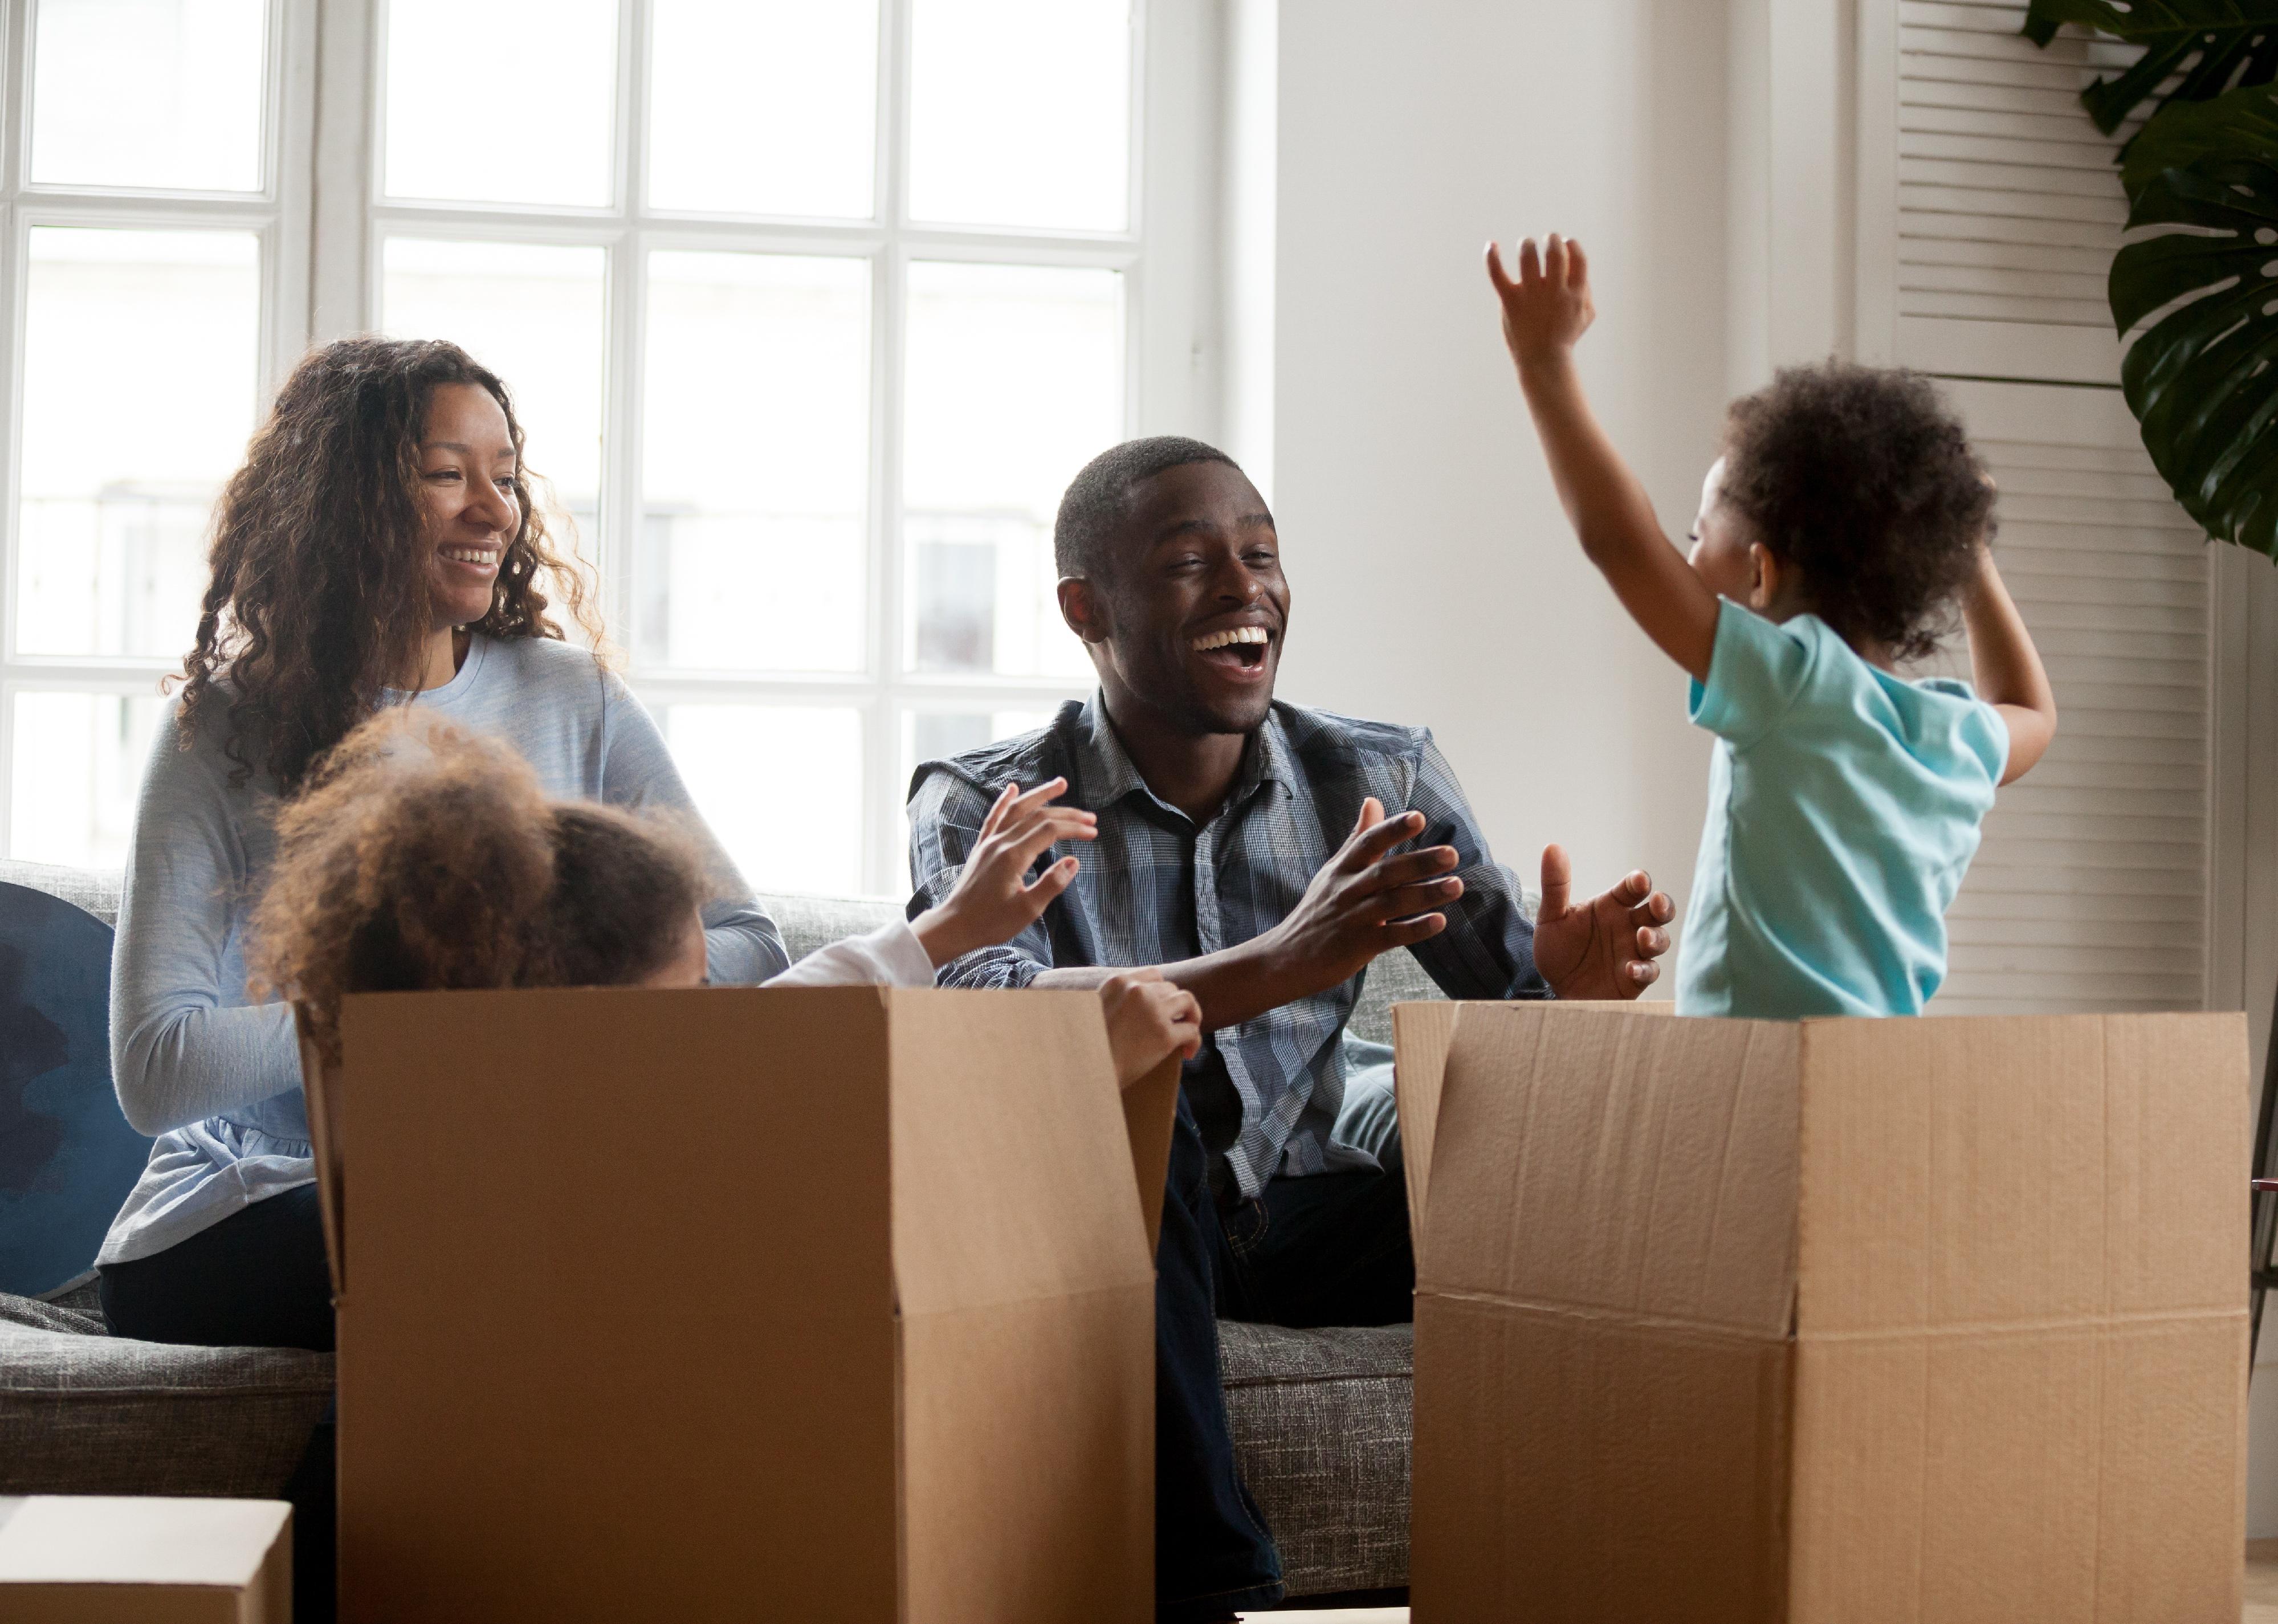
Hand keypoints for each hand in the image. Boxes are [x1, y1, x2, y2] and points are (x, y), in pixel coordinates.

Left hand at [912, 778, 1095, 967]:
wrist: (955, 925)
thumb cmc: (991, 922)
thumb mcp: (1027, 910)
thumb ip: (1051, 884)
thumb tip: (1074, 861)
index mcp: (1013, 857)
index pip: (1050, 831)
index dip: (1073, 828)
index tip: (1093, 832)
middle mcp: (1001, 842)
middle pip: (1038, 817)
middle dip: (1067, 814)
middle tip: (1091, 818)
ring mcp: (989, 842)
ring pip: (1017, 809)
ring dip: (1040, 795)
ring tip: (1061, 784)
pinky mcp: (982, 847)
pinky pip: (994, 817)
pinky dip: (1004, 801)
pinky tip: (1012, 788)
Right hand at [1100, 968, 1202, 1087]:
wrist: (1086, 1070)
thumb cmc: (1088, 1048)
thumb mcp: (1094, 1010)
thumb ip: (1114, 1000)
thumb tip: (1132, 1009)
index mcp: (1118, 982)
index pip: (1154, 975)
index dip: (1162, 991)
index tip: (1162, 1007)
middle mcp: (1138, 991)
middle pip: (1171, 989)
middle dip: (1175, 1007)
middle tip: (1173, 1025)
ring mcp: (1153, 1011)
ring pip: (1188, 1001)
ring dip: (1192, 1015)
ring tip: (1187, 1033)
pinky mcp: (1165, 1035)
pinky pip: (1192, 1030)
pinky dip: (1194, 1041)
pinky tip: (1187, 1053)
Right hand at [1263, 797, 1462, 998]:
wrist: (1287, 957)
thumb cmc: (1317, 911)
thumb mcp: (1333, 871)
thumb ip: (1357, 837)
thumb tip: (1373, 800)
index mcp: (1342, 869)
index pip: (1368, 843)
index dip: (1392, 829)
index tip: (1418, 817)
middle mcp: (1347, 891)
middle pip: (1385, 872)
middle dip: (1419, 863)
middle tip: (1452, 854)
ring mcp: (1353, 919)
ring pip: (1392, 903)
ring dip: (1426, 894)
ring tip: (1456, 885)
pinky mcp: (1358, 946)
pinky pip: (1391, 936)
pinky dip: (1415, 929)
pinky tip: (1440, 922)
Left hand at [1485, 235, 1594, 369]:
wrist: (1544, 361)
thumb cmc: (1565, 336)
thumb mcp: (1586, 314)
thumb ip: (1586, 289)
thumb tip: (1578, 265)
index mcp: (1576, 293)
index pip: (1578, 258)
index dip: (1572, 245)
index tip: (1567, 243)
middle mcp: (1555, 291)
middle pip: (1555, 253)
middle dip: (1552, 240)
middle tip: (1549, 239)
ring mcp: (1532, 296)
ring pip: (1528, 258)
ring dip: (1527, 245)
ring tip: (1528, 245)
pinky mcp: (1510, 301)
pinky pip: (1498, 274)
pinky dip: (1492, 257)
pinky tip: (1492, 245)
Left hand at [1530, 843, 1674, 999]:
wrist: (1553, 987)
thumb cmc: (1557, 948)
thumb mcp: (1551, 916)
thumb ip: (1555, 885)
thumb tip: (1552, 847)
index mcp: (1612, 905)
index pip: (1633, 887)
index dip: (1639, 882)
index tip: (1638, 882)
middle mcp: (1629, 925)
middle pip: (1659, 910)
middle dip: (1663, 905)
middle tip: (1657, 903)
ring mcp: (1635, 951)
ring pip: (1660, 939)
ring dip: (1656, 937)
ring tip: (1643, 937)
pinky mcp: (1635, 978)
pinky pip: (1649, 972)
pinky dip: (1643, 969)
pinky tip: (1630, 969)